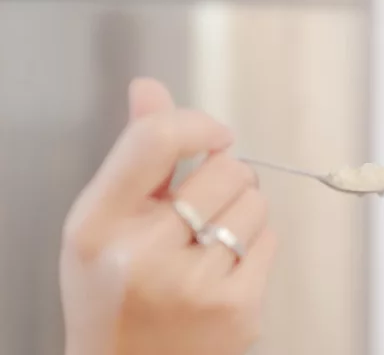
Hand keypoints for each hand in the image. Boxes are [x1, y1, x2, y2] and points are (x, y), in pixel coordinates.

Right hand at [60, 78, 275, 354]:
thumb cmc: (114, 290)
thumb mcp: (102, 223)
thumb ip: (134, 155)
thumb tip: (150, 88)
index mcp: (98, 226)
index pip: (156, 140)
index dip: (197, 124)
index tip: (214, 135)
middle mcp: (143, 255)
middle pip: (226, 168)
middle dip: (226, 175)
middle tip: (206, 201)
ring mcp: (194, 286)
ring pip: (256, 203)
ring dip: (243, 209)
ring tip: (211, 237)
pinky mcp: (237, 310)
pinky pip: (270, 239)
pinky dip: (255, 243)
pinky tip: (226, 266)